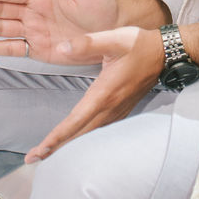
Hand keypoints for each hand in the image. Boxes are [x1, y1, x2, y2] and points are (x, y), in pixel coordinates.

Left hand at [24, 25, 164, 160]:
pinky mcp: (121, 110)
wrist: (165, 53)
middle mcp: (110, 107)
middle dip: (55, 148)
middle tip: (32, 159)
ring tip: (47, 154)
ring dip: (68, 145)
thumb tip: (62, 48)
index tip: (40, 150)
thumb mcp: (114, 38)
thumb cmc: (139, 44)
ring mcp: (117, 111)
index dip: (57, 137)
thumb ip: (87, 43)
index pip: (75, 121)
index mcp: (104, 93)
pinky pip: (99, 130)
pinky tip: (75, 141)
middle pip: (79, 135)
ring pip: (89, 135)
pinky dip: (83, 138)